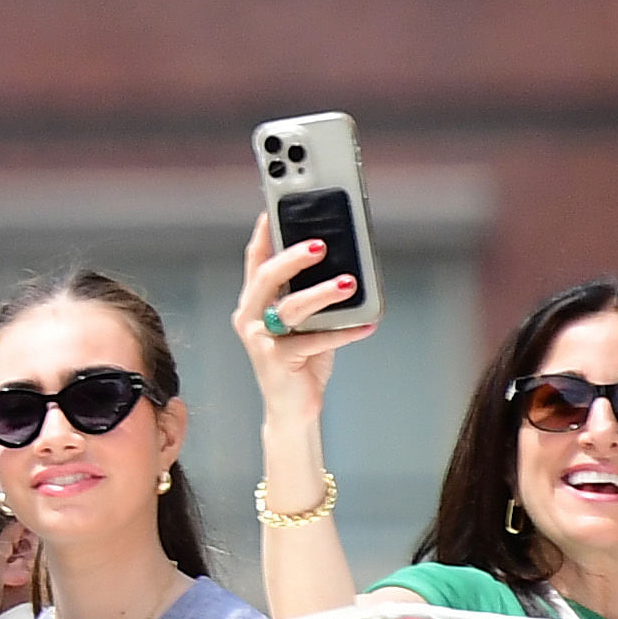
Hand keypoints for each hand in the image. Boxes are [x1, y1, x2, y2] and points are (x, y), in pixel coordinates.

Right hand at [232, 211, 373, 416]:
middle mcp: (250, 317)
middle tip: (321, 244)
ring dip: (321, 292)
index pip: (256, 260)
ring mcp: (260, 339)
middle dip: (294, 257)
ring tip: (348, 282)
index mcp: (254, 302)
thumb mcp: (308, 322)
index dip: (265, 234)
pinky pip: (314, 341)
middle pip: (267, 277)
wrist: (293, 409)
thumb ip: (316, 296)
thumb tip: (346, 267)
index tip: (276, 209)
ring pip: (290, 307)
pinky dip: (344, 332)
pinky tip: (367, 325)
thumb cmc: (301, 361)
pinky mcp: (277, 361)